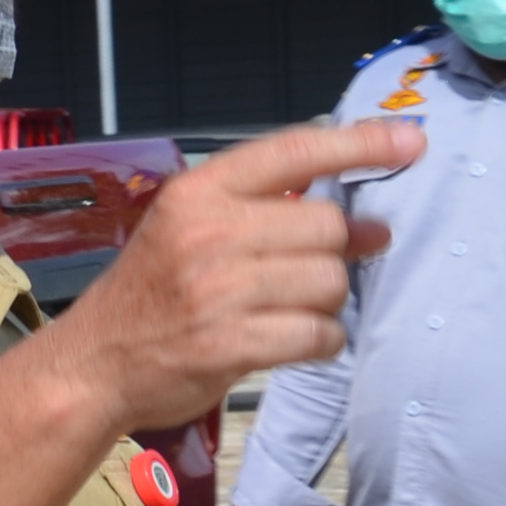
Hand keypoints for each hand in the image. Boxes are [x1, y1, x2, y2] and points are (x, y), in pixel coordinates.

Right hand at [40, 119, 409, 433]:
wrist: (94, 362)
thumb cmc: (153, 294)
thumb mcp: (193, 230)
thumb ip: (273, 216)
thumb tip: (373, 226)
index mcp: (199, 192)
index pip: (295, 151)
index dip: (361, 145)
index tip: (411, 142)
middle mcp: (207, 232)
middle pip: (326, 226)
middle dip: (333, 255)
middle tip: (310, 274)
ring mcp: (217, 290)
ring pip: (328, 282)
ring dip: (325, 303)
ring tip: (287, 312)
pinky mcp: (229, 343)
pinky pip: (317, 334)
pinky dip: (321, 341)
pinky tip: (296, 341)